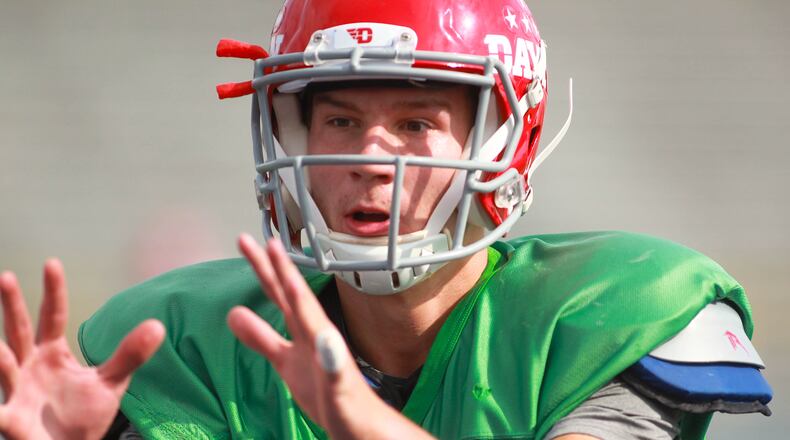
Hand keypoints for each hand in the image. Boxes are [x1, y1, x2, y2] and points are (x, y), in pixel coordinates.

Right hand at [0, 259, 164, 439]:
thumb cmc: (85, 415)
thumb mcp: (112, 382)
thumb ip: (129, 354)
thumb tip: (158, 325)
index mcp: (52, 354)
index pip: (51, 316)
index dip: (52, 291)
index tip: (52, 263)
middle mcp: (30, 367)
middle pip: (19, 331)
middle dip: (12, 306)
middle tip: (7, 277)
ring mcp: (18, 393)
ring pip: (5, 369)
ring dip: (0, 358)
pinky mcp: (14, 422)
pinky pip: (0, 416)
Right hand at [227, 234, 433, 438]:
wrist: (360, 429)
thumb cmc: (355, 412)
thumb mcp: (341, 390)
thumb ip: (332, 365)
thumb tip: (325, 338)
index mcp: (320, 336)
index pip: (298, 296)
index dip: (284, 270)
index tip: (271, 244)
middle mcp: (311, 334)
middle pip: (285, 291)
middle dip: (267, 264)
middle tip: (248, 239)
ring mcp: (302, 347)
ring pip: (278, 307)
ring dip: (262, 282)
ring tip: (247, 258)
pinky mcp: (294, 365)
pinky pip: (269, 341)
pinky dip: (253, 329)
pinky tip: (238, 318)